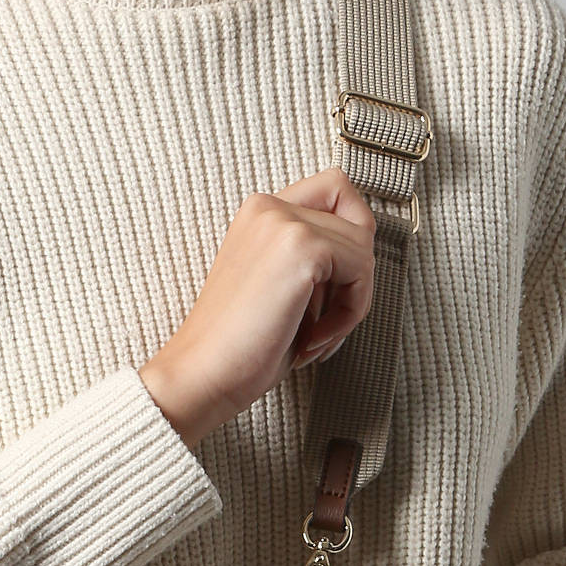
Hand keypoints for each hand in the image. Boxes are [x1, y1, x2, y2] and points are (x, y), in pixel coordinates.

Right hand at [138, 165, 377, 448]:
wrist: (202, 374)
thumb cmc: (238, 347)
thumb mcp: (281, 287)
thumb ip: (317, 263)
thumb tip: (362, 261)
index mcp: (260, 213)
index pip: (335, 192)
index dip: (350, 236)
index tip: (334, 287)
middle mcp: (269, 207)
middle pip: (357, 220)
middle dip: (355, 278)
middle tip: (327, 320)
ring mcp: (285, 222)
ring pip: (363, 248)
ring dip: (352, 303)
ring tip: (315, 337)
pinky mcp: (302, 248)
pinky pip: (361, 270)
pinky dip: (349, 313)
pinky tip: (312, 339)